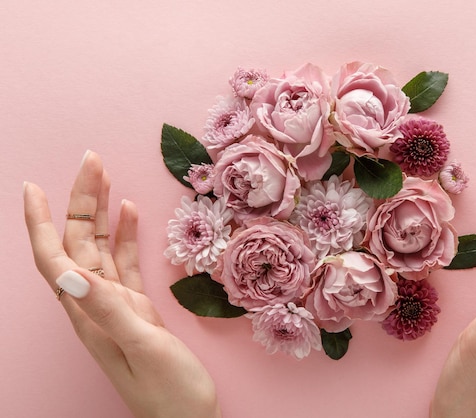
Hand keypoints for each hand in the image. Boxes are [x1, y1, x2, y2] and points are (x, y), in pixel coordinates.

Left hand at [24, 151, 220, 417]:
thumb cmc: (168, 392)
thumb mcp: (142, 347)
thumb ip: (108, 310)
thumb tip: (68, 273)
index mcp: (88, 313)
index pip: (54, 259)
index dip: (40, 222)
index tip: (35, 186)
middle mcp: (94, 305)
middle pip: (77, 244)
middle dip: (80, 202)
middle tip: (92, 162)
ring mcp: (115, 306)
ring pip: (99, 249)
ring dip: (100, 213)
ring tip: (106, 177)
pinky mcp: (136, 309)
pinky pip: (124, 264)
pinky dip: (125, 236)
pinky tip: (130, 215)